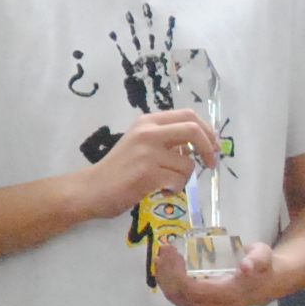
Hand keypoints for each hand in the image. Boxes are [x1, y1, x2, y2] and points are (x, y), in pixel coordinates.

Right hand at [80, 112, 219, 220]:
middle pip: (193, 130)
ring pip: (188, 163)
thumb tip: (198, 143)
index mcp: (147, 122)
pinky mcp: (148, 174)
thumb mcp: (140, 143)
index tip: (211, 145)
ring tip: (168, 183)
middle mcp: (148, 132)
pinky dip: (176, 189)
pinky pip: (179, 181)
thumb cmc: (118, 169)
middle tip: (210, 162)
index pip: (187, 115)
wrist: (92, 188)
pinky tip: (162, 191)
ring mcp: (148, 153)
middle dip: (208, 147)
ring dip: (185, 177)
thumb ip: (164, 139)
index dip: (206, 130)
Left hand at [156, 239, 280, 305]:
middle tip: (164, 251)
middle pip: (182, 296)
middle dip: (167, 274)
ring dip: (165, 279)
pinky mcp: (204, 305)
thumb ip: (257, 260)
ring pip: (179, 300)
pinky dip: (169, 284)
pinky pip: (181, 299)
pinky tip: (165, 268)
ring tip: (161, 258)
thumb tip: (246, 267)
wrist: (268, 282)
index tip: (173, 252)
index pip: (194, 290)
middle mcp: (216, 305)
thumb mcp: (263, 257)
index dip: (178, 274)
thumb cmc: (263, 266)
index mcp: (228, 294)